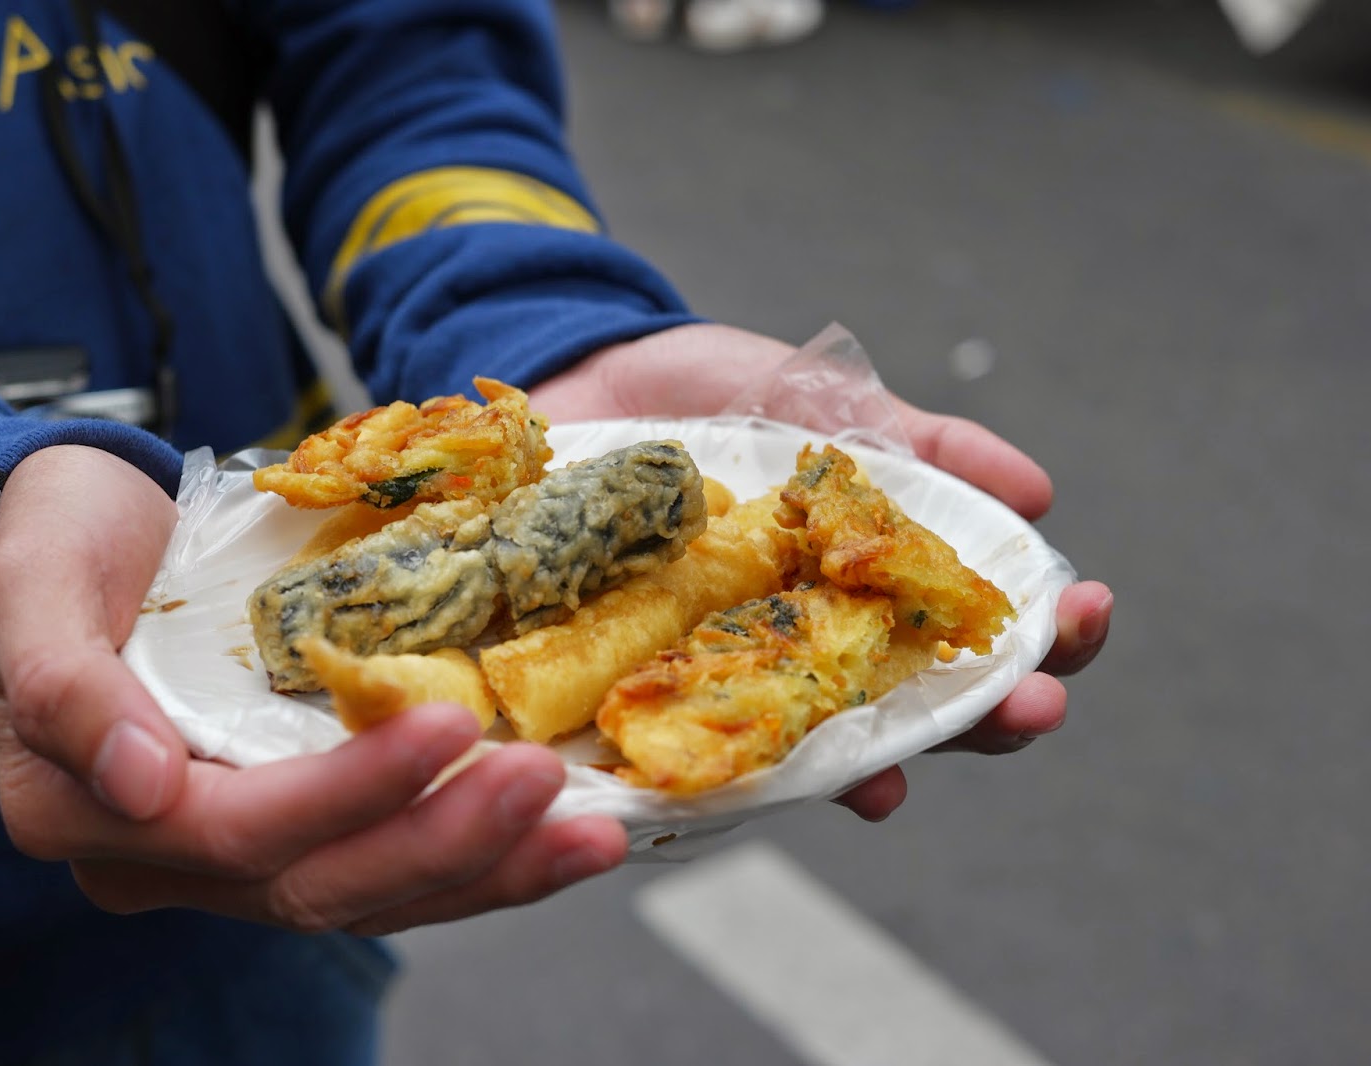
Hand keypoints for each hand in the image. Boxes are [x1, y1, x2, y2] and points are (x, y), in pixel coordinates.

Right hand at [0, 445, 626, 936]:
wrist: (79, 536)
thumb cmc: (49, 547)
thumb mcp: (28, 585)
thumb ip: (62, 686)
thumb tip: (138, 782)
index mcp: (88, 811)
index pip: (236, 828)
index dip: (347, 793)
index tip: (449, 727)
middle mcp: (165, 856)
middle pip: (318, 883)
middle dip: (442, 840)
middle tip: (545, 781)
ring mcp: (235, 851)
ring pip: (369, 892)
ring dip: (485, 868)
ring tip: (585, 830)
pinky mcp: (295, 825)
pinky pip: (389, 861)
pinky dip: (480, 859)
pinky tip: (559, 837)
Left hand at [533, 324, 1112, 818]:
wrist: (592, 373)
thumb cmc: (719, 395)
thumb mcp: (831, 402)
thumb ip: (925, 446)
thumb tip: (1037, 493)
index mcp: (876, 589)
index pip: (983, 635)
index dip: (1049, 635)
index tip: (1086, 612)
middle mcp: (820, 647)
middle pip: (924, 711)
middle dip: (987, 720)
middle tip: (1033, 710)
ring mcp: (741, 671)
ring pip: (819, 747)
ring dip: (866, 771)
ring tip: (892, 782)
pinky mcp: (654, 682)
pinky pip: (691, 739)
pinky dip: (716, 768)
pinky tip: (745, 778)